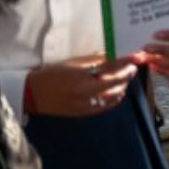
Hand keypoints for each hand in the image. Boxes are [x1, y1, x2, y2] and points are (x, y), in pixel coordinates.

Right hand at [26, 52, 141, 117]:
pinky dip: (115, 98)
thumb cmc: (49, 75)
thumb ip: (91, 61)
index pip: (108, 66)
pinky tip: (118, 91)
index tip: (136, 56)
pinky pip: (107, 106)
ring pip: (114, 95)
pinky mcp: (85, 112)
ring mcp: (86, 103)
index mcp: (80, 76)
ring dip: (123, 85)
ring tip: (125, 78)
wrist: (32, 95)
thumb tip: (110, 55)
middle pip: (115, 81)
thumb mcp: (70, 63)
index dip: (124, 61)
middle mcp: (85, 91)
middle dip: (127, 73)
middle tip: (133, 67)